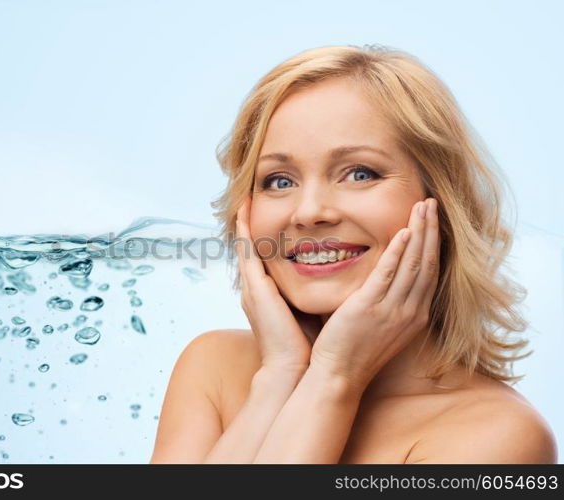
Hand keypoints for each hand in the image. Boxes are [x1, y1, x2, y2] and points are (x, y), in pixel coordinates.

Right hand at [235, 194, 321, 373]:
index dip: (265, 236)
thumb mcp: (310, 312)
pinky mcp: (254, 286)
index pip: (264, 258)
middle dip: (249, 223)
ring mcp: (252, 286)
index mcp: (268, 295)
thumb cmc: (306, 346)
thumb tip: (339, 282)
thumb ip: (317, 295)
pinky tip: (245, 210)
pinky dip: (245, 229)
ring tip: (245, 196)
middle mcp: (255, 288)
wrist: (292, 369)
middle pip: (250, 247)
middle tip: (250, 197)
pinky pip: (247, 250)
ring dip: (245, 220)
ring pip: (246, 244)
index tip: (270, 216)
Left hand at [310, 198, 440, 391]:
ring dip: (419, 232)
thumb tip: (378, 276)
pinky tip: (403, 231)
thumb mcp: (378, 324)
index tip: (432, 221)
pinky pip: (389, 274)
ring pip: (414, 264)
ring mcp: (393, 311)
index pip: (430, 273)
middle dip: (431, 230)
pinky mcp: (370, 308)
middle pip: (428, 263)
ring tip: (422, 206)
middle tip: (432, 203)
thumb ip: (383, 300)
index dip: (433, 244)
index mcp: (414, 316)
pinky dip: (399, 251)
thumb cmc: (352, 350)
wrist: (338, 376)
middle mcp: (410, 312)